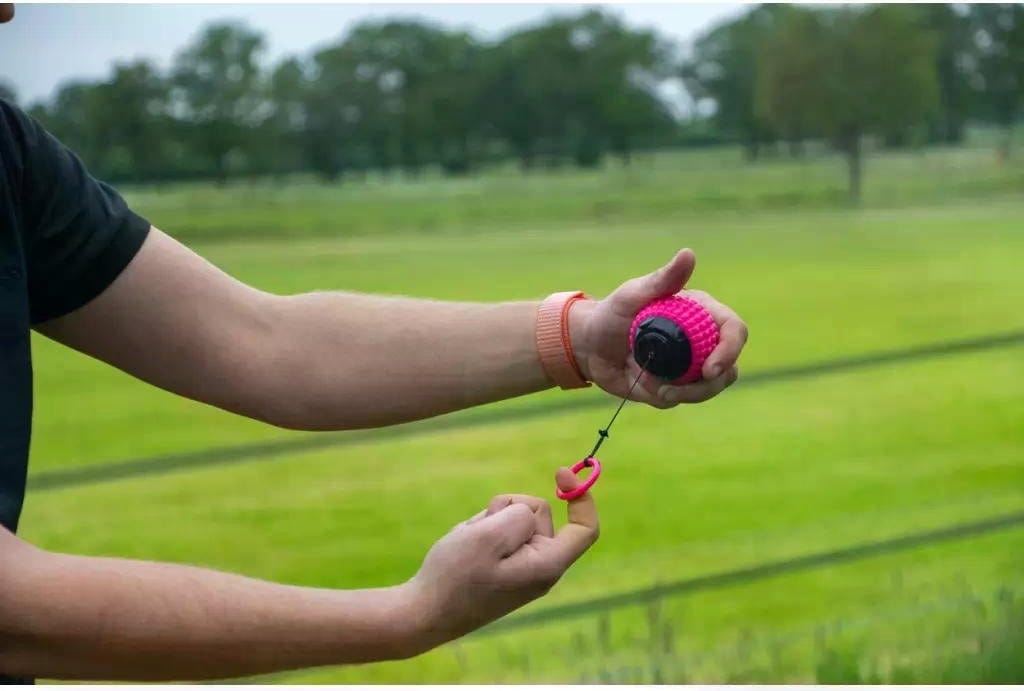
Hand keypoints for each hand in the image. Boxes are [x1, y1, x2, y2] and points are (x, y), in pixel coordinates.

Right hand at [404, 469, 598, 649]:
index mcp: (547, 565)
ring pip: (514, 519)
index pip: (585, 529)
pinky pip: (499, 532)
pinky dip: (483, 531)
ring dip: (491, 521)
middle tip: (481, 531)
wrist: (423, 612)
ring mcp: (521, 568)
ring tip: (469, 544)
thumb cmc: (455, 576)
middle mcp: (540, 568)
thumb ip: (518, 516)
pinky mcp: (504, 567)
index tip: (559, 471)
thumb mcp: (487, 536)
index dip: (580, 496)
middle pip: (539, 514)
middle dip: (510, 509)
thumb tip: (528, 513)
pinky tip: (465, 547)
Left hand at [570, 248, 746, 407]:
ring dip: (687, 394)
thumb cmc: (610, 314)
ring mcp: (692, 364)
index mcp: (700, 314)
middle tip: (673, 390)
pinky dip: (665, 396)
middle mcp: (703, 340)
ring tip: (654, 387)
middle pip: (729, 366)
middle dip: (709, 384)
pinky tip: (642, 384)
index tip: (711, 369)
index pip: (733, 330)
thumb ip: (662, 279)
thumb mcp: (632, 296)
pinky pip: (683, 398)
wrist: (589, 347)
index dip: (730, 350)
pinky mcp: (677, 385)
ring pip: (711, 387)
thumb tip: (688, 254)